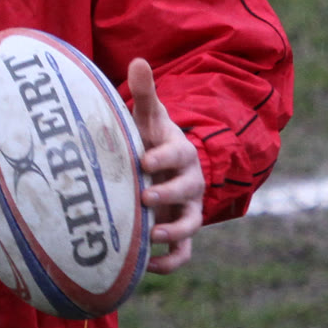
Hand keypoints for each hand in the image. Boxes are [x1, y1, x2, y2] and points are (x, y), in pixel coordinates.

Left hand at [127, 58, 204, 274]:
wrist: (166, 165)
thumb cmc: (151, 139)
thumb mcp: (148, 117)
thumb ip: (145, 93)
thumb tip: (138, 61)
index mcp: (180, 152)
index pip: (177, 153)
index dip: (163, 156)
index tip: (143, 158)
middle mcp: (189, 182)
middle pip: (186, 190)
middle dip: (167, 193)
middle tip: (144, 196)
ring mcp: (187, 210)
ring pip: (190, 225)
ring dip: (174, 232)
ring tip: (152, 236)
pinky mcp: (180, 232)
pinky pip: (183, 255)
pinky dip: (170, 262)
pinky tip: (147, 266)